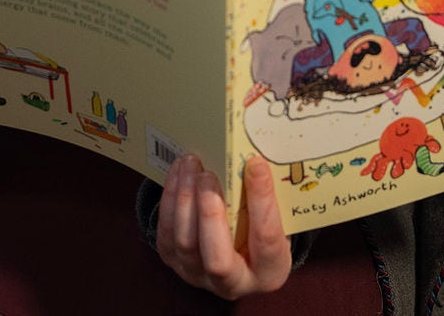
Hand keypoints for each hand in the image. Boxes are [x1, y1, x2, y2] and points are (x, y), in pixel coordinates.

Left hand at [155, 153, 289, 297]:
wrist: (237, 254)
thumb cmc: (261, 232)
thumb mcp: (277, 222)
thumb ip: (266, 201)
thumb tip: (256, 159)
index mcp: (269, 273)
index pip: (266, 241)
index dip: (262, 202)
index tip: (255, 165)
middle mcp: (234, 284)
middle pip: (217, 260)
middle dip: (210, 213)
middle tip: (209, 175)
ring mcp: (199, 276)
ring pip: (185, 244)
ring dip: (185, 199)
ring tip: (191, 164)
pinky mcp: (175, 262)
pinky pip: (166, 234)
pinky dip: (170, 200)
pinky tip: (179, 173)